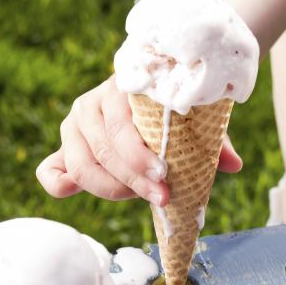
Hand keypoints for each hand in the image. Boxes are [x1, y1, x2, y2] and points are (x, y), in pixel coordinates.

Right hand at [36, 76, 242, 205]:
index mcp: (119, 89)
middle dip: (135, 180)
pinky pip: (51, 169)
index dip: (139, 158)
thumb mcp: (192, 117)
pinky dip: (60, 184)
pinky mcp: (65, 146)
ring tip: (143, 197)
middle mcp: (90, 104)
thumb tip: (234, 165)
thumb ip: (210, 138)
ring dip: (113, 189)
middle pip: (105, 152)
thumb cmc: (170, 108)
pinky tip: (76, 193)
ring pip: (82, 165)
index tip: (165, 176)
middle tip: (164, 196)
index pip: (121, 129)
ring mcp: (74, 125)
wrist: (148, 88)